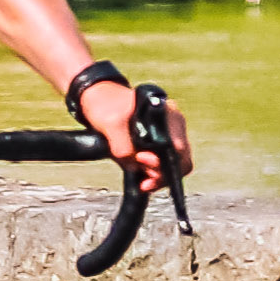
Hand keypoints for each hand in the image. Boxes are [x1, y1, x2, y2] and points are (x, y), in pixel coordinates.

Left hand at [71, 66, 186, 188]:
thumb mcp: (110, 126)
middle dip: (162, 175)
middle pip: (181, 159)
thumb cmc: (105, 105)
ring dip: (159, 176)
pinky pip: (165, 162)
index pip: (178, 148)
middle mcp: (174, 123)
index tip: (141, 162)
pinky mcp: (160, 141)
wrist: (98, 98)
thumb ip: (123, 148)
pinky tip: (143, 177)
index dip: (163, 163)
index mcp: (167, 114)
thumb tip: (136, 168)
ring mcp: (169, 132)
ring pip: (174, 163)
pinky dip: (156, 173)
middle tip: (143, 182)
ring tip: (142, 181)